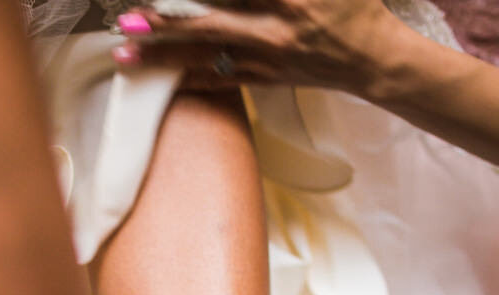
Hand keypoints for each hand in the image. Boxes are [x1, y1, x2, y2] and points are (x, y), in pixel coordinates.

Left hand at [110, 0, 397, 94]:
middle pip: (211, 24)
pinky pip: (220, 81)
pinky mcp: (266, 80)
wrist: (373, 59)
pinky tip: (159, 78)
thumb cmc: (353, 7)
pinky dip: (188, 79)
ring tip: (126, 53)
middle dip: (167, 23)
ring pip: (207, 57)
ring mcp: (269, 59)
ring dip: (163, 56)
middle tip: (129, 19)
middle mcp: (276, 30)